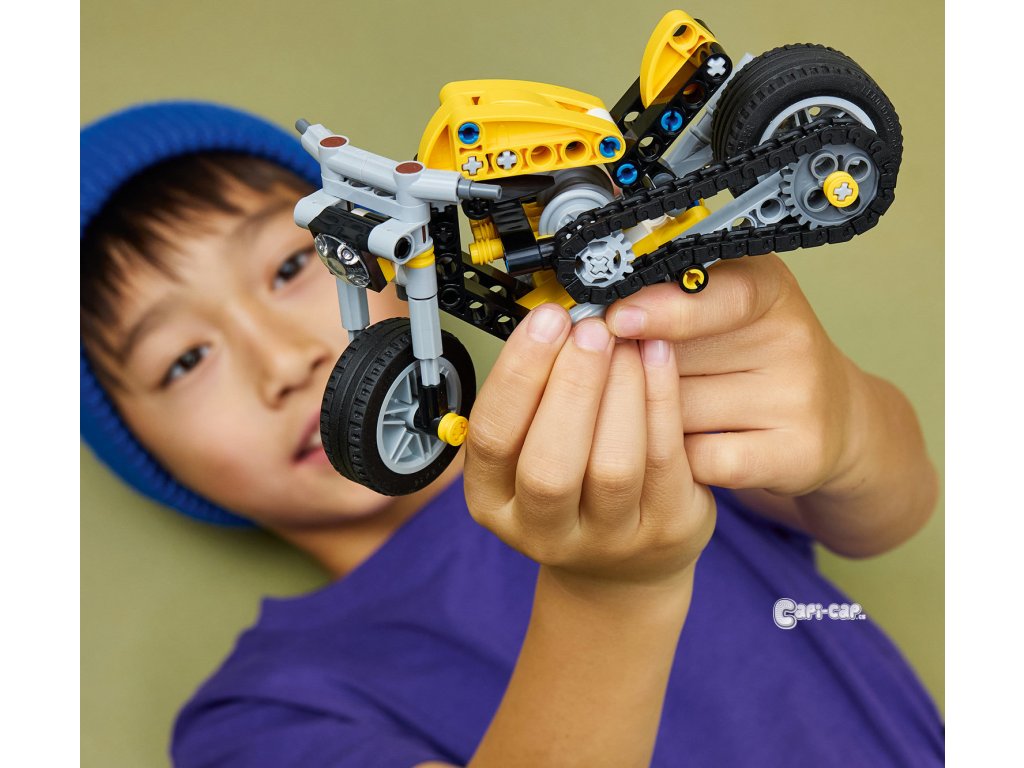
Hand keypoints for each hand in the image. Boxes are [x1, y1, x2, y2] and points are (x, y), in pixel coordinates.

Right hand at [464, 303, 714, 590]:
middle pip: (550, 466)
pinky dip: (661, 400)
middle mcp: (543, 531)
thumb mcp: (530, 451)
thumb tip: (559, 323)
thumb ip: (536, 397)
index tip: (546, 321)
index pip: (492, 438)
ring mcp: (607, 540)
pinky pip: (664, 461)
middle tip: (590, 329)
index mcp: (494, 502)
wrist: (622, 567)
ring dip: (620, 390)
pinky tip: (658, 357)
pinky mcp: (664, 530)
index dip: (519, 375)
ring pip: (613, 466)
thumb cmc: (572, 489)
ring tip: (625, 340)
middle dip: (571, 386)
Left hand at [605, 254, 861, 497]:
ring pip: (682, 413)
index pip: (721, 294)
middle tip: (624, 375)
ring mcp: (799, 399)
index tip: (617, 319)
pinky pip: (702, 459)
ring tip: (661, 411)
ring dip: (652, 419)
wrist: (831, 419)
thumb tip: (593, 321)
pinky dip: (680, 460)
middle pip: (681, 360)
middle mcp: (793, 338)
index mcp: (769, 288)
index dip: (665, 309)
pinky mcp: (797, 454)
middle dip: (637, 373)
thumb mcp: (719, 309)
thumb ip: (666, 305)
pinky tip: (684, 448)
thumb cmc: (752, 356)